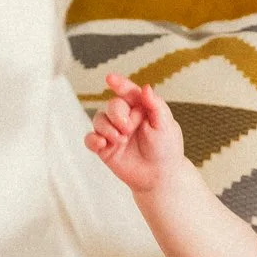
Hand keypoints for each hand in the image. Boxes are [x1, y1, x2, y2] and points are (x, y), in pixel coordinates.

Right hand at [85, 72, 185, 193]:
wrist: (160, 177)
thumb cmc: (166, 150)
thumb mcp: (166, 125)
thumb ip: (155, 105)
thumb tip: (145, 88)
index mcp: (141, 108)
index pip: (129, 92)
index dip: (119, 84)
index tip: (110, 79)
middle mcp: (125, 118)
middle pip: (112, 105)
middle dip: (117, 114)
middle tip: (127, 128)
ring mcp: (114, 132)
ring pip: (98, 119)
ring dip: (106, 128)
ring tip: (120, 139)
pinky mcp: (105, 148)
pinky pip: (90, 138)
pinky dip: (92, 139)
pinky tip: (102, 143)